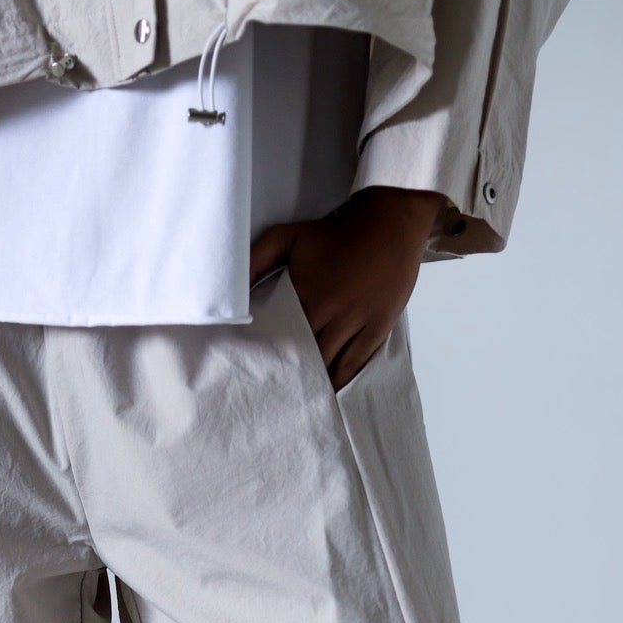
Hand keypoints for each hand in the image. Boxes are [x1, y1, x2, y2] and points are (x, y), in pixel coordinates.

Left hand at [250, 186, 446, 389]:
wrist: (388, 225)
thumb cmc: (335, 233)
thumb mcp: (288, 236)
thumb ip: (256, 259)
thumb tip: (233, 290)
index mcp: (304, 294)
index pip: (278, 335)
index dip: (266, 355)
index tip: (254, 370)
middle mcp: (329, 312)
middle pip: (303, 354)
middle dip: (289, 373)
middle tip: (274, 392)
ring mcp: (355, 322)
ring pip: (328, 364)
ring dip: (313, 380)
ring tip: (297, 398)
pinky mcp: (377, 329)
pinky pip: (354, 364)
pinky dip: (340, 380)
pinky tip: (328, 392)